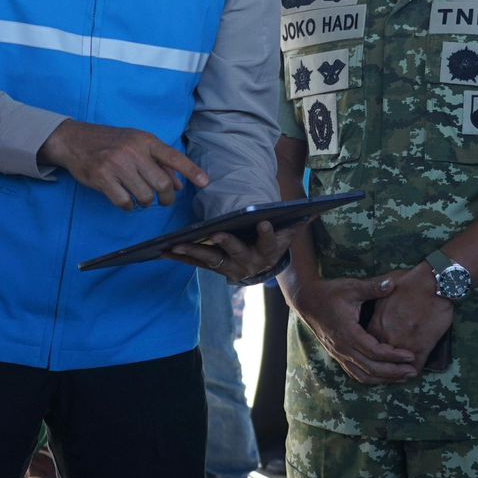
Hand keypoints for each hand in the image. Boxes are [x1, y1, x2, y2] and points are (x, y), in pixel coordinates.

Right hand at [38, 119, 208, 208]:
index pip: (173, 157)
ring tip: (140, 196)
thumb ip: (160, 163)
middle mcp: (133, 152)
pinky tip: (126, 201)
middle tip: (163, 201)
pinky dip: (129, 207)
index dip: (191, 171)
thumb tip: (180, 185)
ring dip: (146, 202)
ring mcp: (117, 165)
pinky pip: (125, 202)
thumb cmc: (112, 142)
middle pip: (161, 183)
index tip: (205, 182)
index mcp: (145, 141)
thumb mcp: (137, 145)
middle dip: (166, 197)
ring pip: (145, 196)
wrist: (75, 140)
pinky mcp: (102, 179)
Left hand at [167, 220, 295, 281]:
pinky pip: (194, 262)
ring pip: (210, 259)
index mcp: (267, 252)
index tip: (264, 223)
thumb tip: (314, 209)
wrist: (261, 268)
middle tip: (217, 233)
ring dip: (192, 252)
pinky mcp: (213, 267)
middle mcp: (247, 263)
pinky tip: (163, 250)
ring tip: (175, 245)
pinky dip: (179, 256)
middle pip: (236, 252)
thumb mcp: (288, 234)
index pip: (269, 243)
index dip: (268, 234)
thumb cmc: (274, 244)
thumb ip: (297, 222)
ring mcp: (228, 267)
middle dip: (226, 242)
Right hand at [288, 275, 416, 384]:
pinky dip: (371, 378)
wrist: (307, 300)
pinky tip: (383, 377)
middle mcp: (343, 347)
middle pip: (371, 368)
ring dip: (383, 379)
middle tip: (413, 371)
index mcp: (348, 332)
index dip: (393, 356)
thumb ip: (373, 287)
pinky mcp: (337, 355)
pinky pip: (355, 373)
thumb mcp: (351, 287)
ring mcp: (339, 353)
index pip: (374, 351)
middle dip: (393, 372)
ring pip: (363, 375)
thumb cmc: (330, 293)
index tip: (410, 355)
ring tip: (402, 377)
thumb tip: (392, 283)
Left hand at [367, 264, 454, 372]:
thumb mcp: (386, 287)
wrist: (435, 283)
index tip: (372, 352)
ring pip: (396, 368)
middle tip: (385, 368)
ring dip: (397, 371)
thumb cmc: (411, 281)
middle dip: (381, 366)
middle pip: (379, 360)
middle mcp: (388, 337)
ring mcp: (404, 345)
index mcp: (377, 324)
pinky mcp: (422, 347)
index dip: (369, 350)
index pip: (367, 345)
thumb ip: (376, 295)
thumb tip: (370, 296)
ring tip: (400, 372)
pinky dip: (414, 369)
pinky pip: (416, 366)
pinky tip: (413, 369)